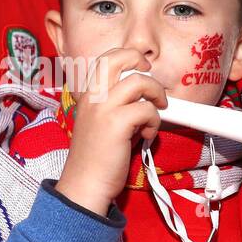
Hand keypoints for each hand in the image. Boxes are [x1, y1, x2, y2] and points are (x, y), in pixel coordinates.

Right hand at [55, 48, 167, 216]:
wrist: (86, 183)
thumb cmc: (97, 157)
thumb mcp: (102, 122)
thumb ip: (119, 104)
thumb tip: (146, 95)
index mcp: (87, 94)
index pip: (106, 58)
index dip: (128, 57)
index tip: (141, 69)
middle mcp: (93, 96)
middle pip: (119, 58)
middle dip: (141, 63)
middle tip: (151, 83)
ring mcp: (103, 108)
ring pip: (140, 81)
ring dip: (156, 95)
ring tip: (155, 113)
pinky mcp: (116, 123)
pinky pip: (147, 109)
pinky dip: (154, 121)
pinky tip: (147, 134)